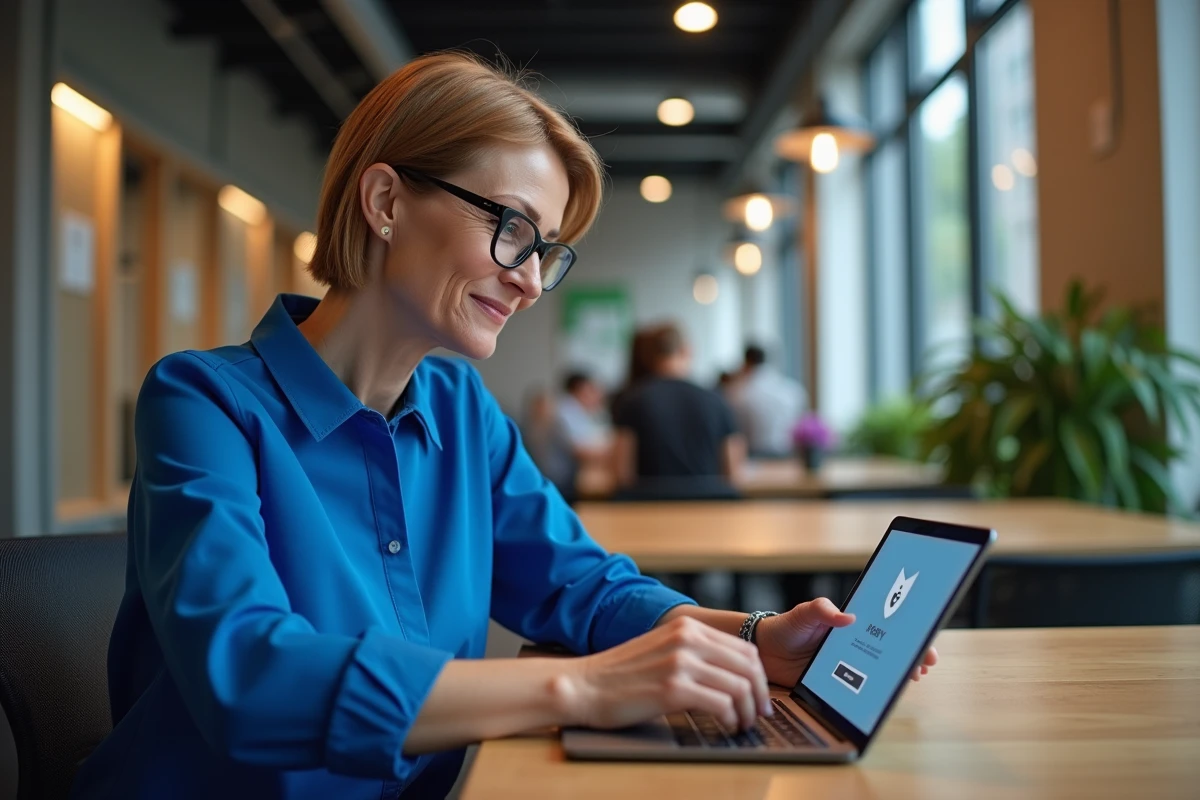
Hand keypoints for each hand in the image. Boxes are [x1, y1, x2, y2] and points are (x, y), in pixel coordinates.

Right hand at [562, 616, 771, 731]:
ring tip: (741, 725)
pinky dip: (730, 719)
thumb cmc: (619, 675)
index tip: (758, 696)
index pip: (744, 648)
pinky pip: (722, 704)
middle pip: (748, 666)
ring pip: (739, 687)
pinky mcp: (673, 689)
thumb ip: (692, 652)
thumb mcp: (661, 649)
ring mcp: (681, 662)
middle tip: (758, 714)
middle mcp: (687, 639)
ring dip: (747, 711)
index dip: (758, 675)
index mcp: (687, 627)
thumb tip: (728, 673)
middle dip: (759, 694)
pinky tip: (724, 727)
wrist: (583, 686)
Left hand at [754, 598, 938, 687]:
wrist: (765, 651)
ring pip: (878, 670)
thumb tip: (847, 617)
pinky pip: (858, 687)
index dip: (906, 633)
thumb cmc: (788, 626)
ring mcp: (847, 664)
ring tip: (910, 678)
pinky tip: (882, 693)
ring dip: (896, 674)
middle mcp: (853, 645)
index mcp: (850, 625)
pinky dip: (873, 691)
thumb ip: (823, 610)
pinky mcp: (837, 682)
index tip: (922, 640)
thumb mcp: (805, 613)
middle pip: (888, 650)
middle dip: (910, 656)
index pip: (885, 627)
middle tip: (922, 664)